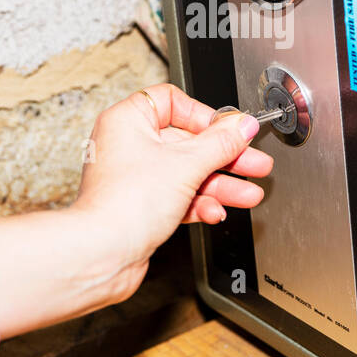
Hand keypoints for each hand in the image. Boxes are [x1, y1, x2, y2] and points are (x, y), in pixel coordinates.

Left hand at [0, 84, 272, 337]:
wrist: (103, 254)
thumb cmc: (125, 204)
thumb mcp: (187, 164)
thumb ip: (221, 142)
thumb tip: (243, 125)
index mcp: (128, 121)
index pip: (172, 102)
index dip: (205, 116)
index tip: (230, 130)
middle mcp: (128, 146)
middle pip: (186, 141)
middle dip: (224, 157)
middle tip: (253, 163)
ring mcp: (134, 178)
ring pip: (186, 173)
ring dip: (219, 184)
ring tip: (248, 194)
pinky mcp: (141, 206)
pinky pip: (177, 197)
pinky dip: (199, 204)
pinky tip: (216, 212)